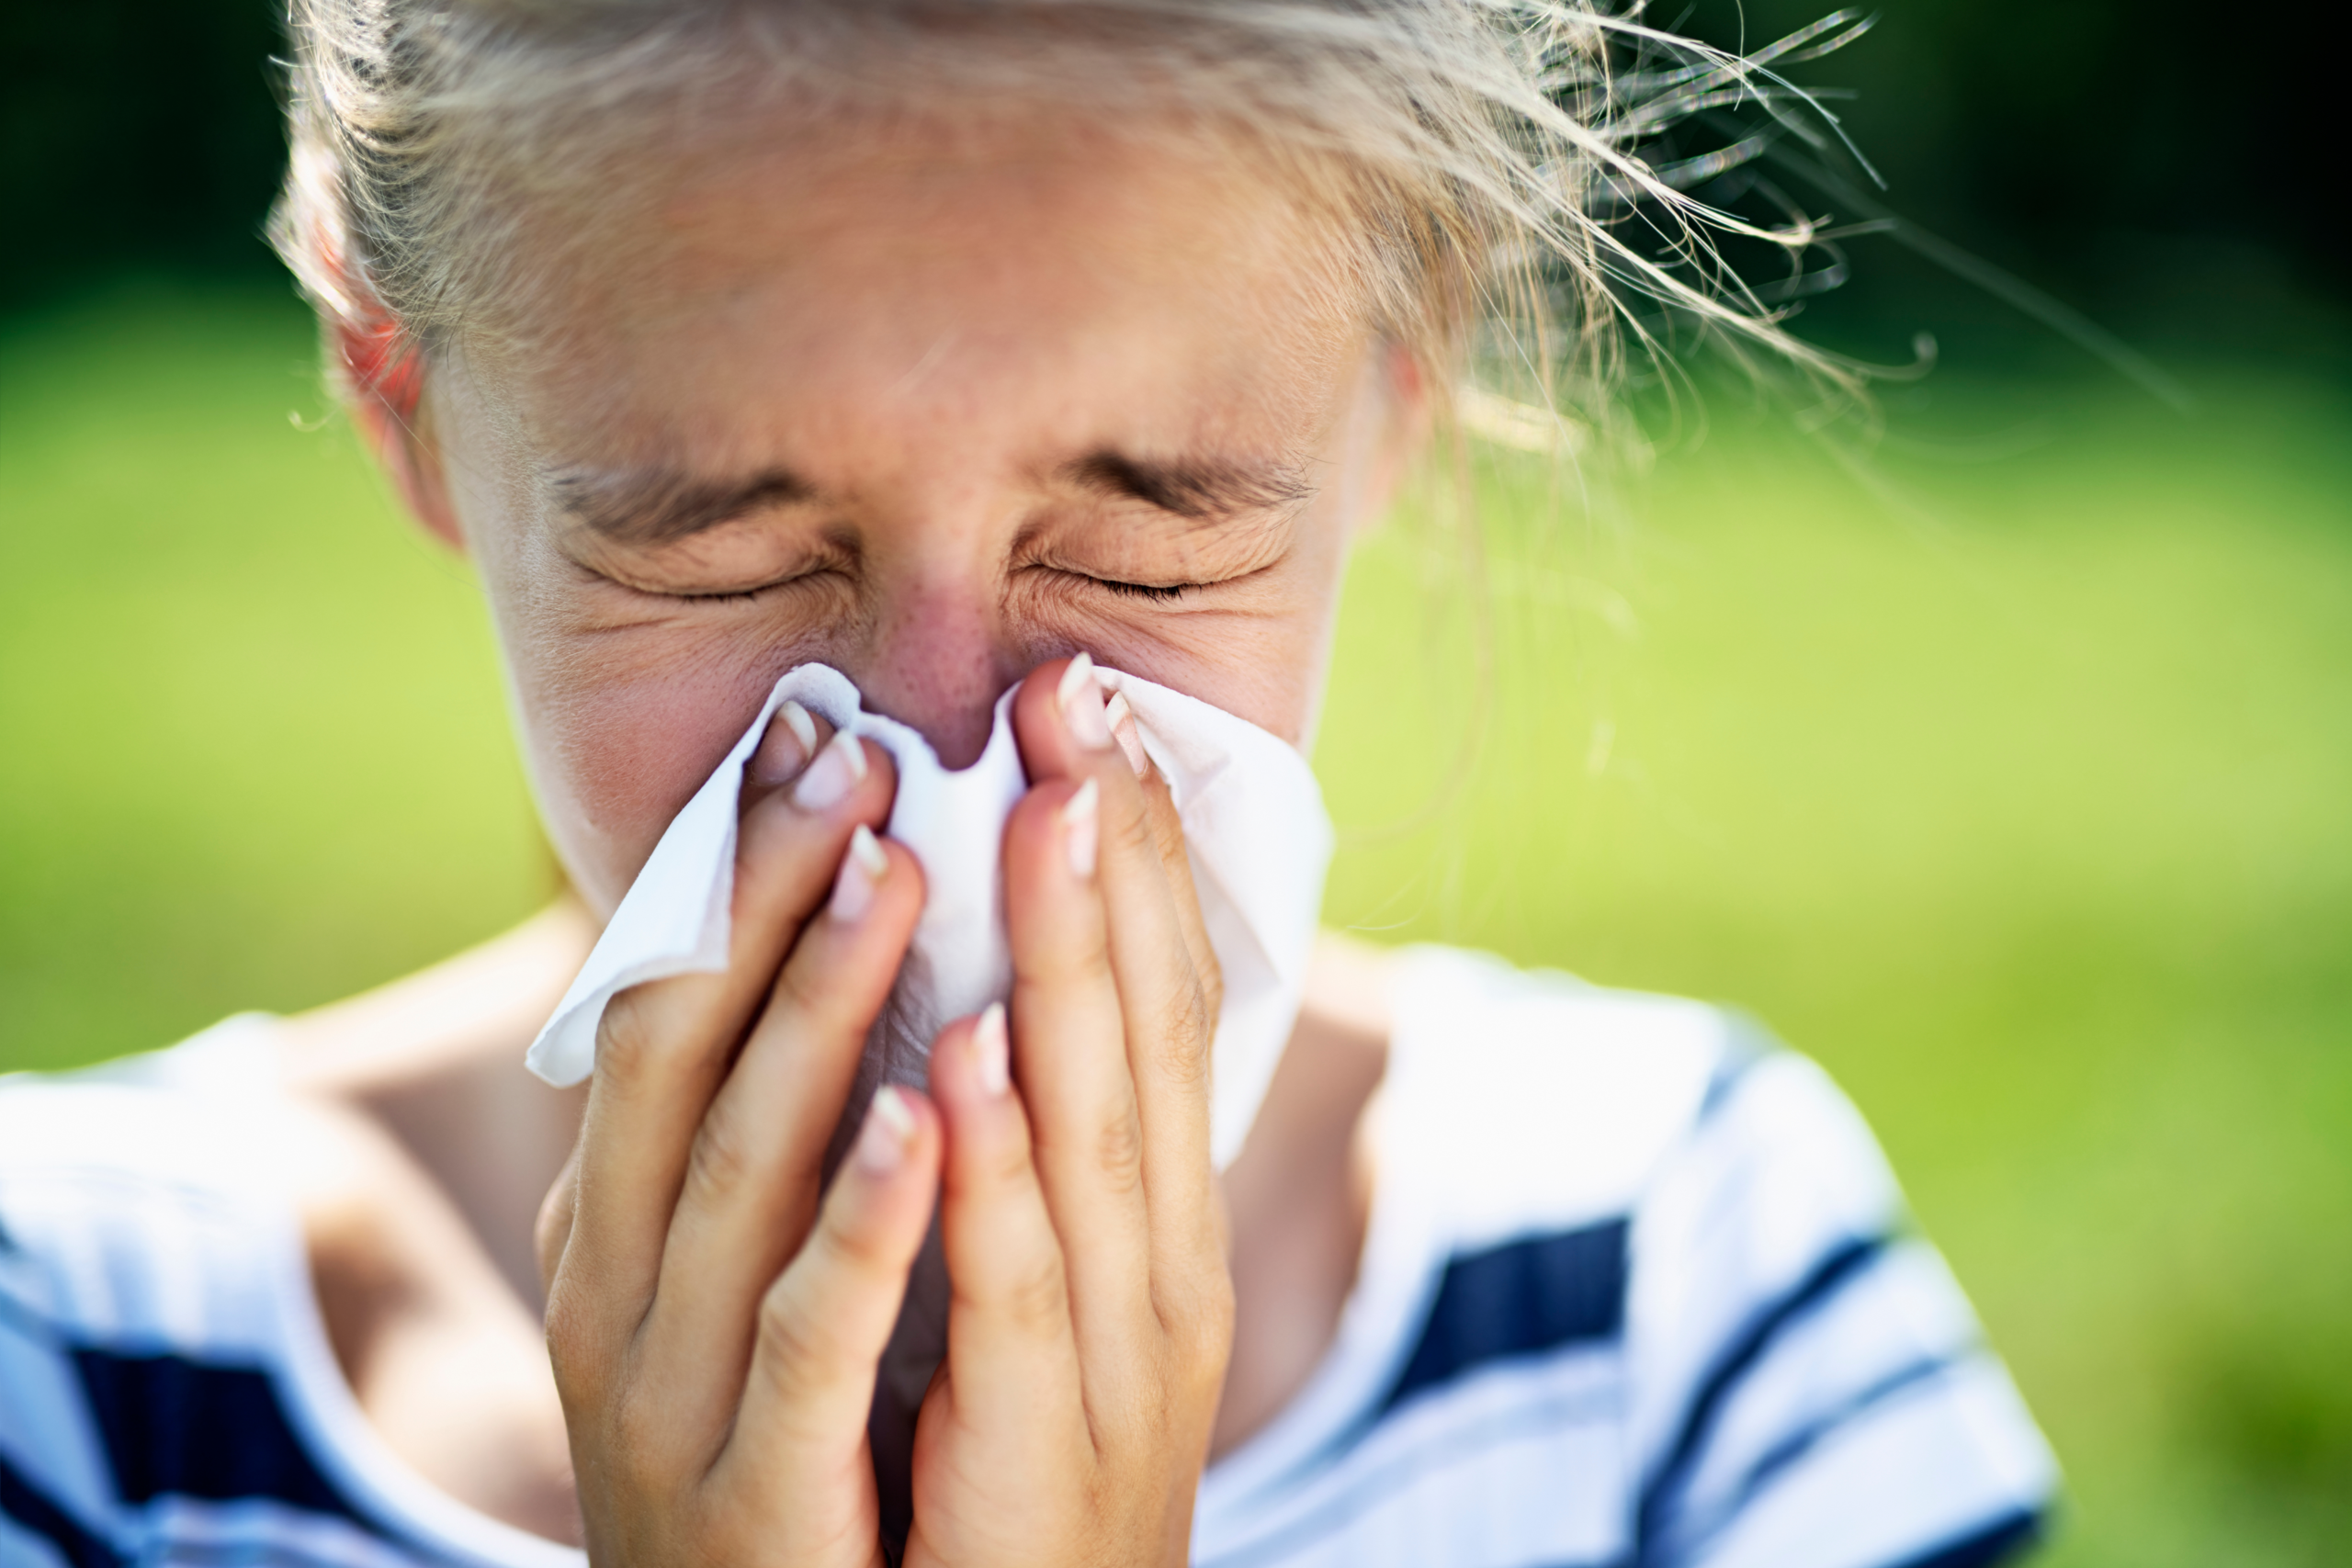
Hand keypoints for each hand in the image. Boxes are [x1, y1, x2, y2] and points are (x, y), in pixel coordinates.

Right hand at [533, 705, 940, 1567]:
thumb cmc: (788, 1456)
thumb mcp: (738, 1280)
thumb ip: (753, 1141)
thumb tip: (788, 956)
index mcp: (618, 1229)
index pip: (659, 1012)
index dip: (730, 873)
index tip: (814, 735)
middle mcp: (619, 1295)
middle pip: (679, 1059)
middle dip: (766, 898)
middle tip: (858, 753)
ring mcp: (670, 1395)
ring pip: (736, 1170)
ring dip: (817, 1010)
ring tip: (897, 869)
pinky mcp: (751, 1494)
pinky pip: (812, 1333)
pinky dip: (865, 1213)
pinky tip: (930, 1108)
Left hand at [908, 657, 1234, 1567]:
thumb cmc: (1009, 1474)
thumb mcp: (1045, 1292)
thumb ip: (1039, 1159)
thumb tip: (990, 999)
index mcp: (1155, 1219)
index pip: (1161, 1004)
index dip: (1137, 854)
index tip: (1094, 713)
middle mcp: (1161, 1263)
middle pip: (1151, 1028)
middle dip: (1114, 854)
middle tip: (1077, 693)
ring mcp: (1121, 1351)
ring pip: (1102, 1125)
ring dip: (1076, 960)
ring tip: (1045, 810)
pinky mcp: (1045, 1441)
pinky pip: (1023, 1285)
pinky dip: (1005, 1165)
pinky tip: (976, 1057)